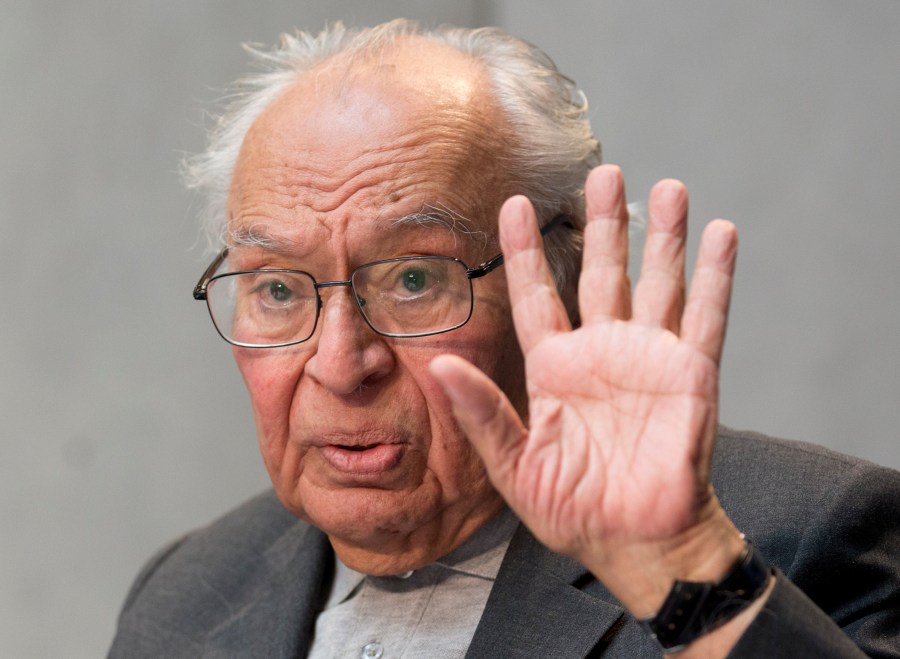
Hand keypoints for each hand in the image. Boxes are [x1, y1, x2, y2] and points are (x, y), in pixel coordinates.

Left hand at [430, 165, 744, 614]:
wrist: (634, 542)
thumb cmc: (572, 509)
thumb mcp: (516, 464)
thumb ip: (483, 413)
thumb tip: (443, 368)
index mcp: (554, 368)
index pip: (536, 295)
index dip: (526, 250)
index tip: (515, 204)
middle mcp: (601, 352)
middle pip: (601, 272)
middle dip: (602, 223)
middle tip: (603, 173)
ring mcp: (648, 359)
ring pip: (657, 282)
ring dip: (662, 236)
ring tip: (665, 187)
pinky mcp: (691, 375)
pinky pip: (705, 318)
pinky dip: (716, 277)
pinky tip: (722, 234)